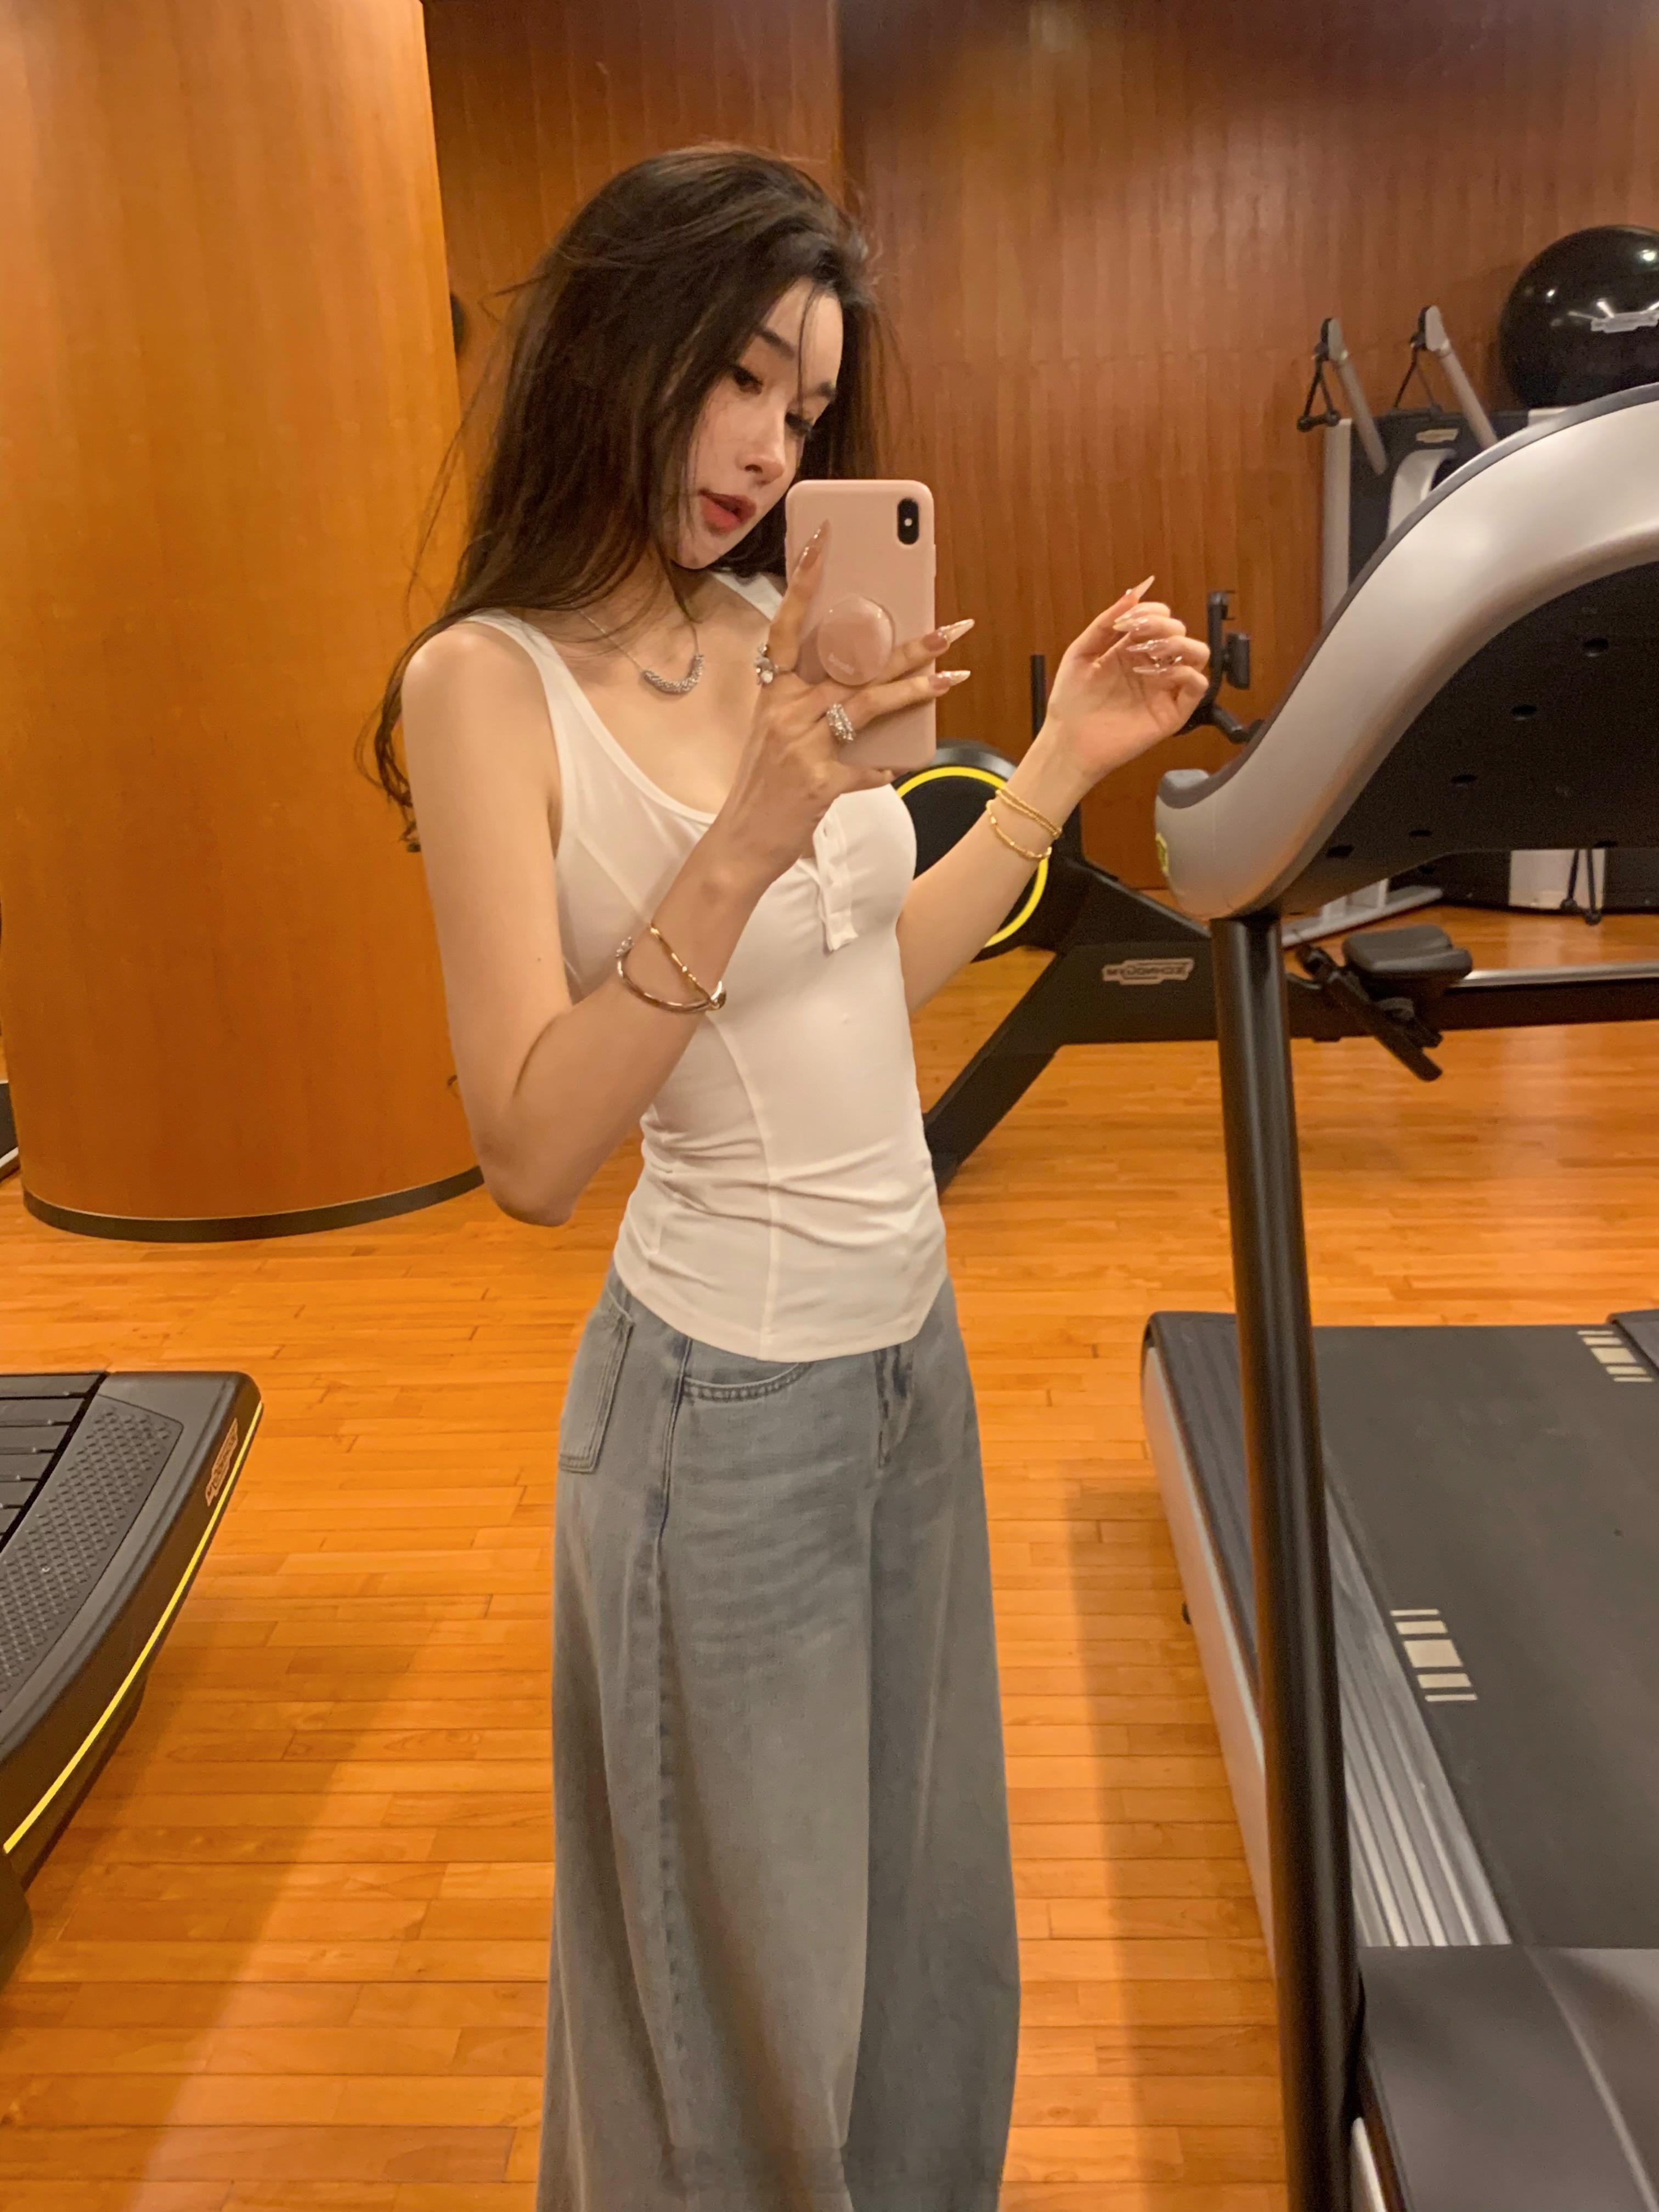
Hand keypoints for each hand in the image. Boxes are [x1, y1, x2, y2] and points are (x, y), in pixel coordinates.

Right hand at [709, 525, 970, 891]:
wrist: (740, 845)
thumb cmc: (763, 789)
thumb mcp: (777, 737)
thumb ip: (812, 708)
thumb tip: (865, 690)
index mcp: (773, 696)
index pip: (787, 627)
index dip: (803, 582)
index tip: (823, 539)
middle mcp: (785, 713)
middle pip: (852, 666)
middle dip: (905, 645)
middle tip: (948, 628)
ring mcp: (801, 747)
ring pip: (867, 705)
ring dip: (915, 689)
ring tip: (953, 675)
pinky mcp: (819, 784)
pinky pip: (866, 767)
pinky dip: (884, 767)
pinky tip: (898, 764)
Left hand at [1041, 578, 1210, 784]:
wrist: (1067, 741)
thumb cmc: (1071, 701)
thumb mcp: (1082, 652)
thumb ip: (1106, 622)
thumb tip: (1135, 591)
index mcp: (1131, 650)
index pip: (1160, 618)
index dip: (1150, 612)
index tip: (1126, 623)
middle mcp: (1152, 666)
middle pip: (1180, 631)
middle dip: (1161, 626)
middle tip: (1135, 637)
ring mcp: (1164, 688)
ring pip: (1197, 654)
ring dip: (1178, 645)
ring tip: (1148, 653)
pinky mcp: (1172, 713)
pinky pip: (1197, 685)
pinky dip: (1183, 673)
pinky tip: (1153, 676)